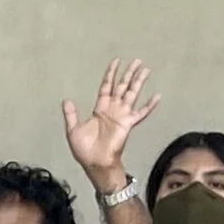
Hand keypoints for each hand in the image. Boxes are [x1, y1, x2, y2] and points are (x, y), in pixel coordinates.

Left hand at [62, 59, 154, 188]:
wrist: (95, 162)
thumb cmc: (84, 150)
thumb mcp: (73, 130)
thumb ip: (71, 115)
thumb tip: (66, 101)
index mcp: (100, 108)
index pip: (106, 86)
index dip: (111, 74)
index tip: (116, 61)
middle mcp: (113, 109)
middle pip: (122, 86)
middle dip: (129, 73)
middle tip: (137, 61)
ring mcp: (122, 115)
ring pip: (132, 93)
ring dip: (139, 81)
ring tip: (146, 69)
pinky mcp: (128, 123)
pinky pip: (141, 112)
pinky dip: (150, 105)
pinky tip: (157, 96)